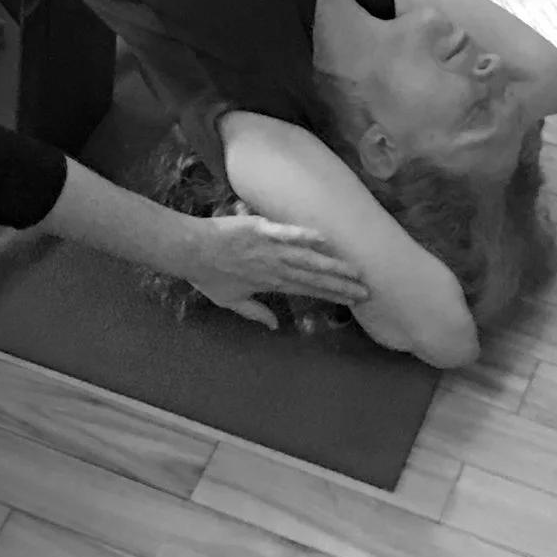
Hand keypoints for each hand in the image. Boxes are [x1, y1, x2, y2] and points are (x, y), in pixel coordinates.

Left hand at [176, 211, 372, 327]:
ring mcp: (269, 248)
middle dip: (342, 284)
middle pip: (315, 277)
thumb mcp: (230, 301)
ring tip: (354, 270)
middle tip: (367, 289)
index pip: (309, 290)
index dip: (332, 295)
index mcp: (271, 283)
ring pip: (307, 258)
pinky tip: (324, 240)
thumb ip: (255, 312)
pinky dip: (304, 236)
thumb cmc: (208, 275)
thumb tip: (275, 326)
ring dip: (332, 265)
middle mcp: (275, 267)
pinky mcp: (261, 229)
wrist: (190, 249)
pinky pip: (286, 233)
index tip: (354, 300)